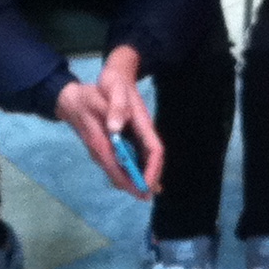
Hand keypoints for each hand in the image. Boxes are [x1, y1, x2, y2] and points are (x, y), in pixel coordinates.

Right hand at [56, 76, 146, 198]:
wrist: (69, 102)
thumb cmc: (86, 99)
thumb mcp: (99, 99)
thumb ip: (112, 110)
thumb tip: (116, 128)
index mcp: (100, 144)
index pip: (116, 169)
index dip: (131, 180)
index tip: (145, 188)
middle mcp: (100, 154)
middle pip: (119, 177)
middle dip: (136, 186)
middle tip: (154, 193)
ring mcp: (101, 154)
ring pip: (118, 174)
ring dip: (134, 181)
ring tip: (153, 188)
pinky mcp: (103, 151)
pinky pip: (117, 166)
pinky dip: (130, 172)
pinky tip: (143, 173)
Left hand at [94, 46, 164, 195]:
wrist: (114, 73)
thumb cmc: (114, 81)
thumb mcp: (113, 89)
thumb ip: (116, 107)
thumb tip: (115, 127)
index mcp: (142, 123)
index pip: (154, 150)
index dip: (153, 168)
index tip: (147, 184)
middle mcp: (142, 131)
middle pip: (151, 159)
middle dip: (148, 177)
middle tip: (143, 196)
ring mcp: (137, 133)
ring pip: (142, 158)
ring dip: (140, 175)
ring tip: (136, 192)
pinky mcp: (129, 134)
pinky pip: (134, 154)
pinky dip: (131, 167)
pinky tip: (125, 177)